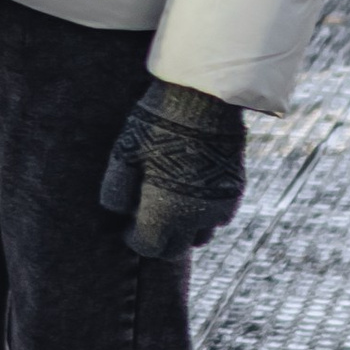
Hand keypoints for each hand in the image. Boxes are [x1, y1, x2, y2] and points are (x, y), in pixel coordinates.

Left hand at [99, 78, 246, 260]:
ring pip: (200, 237)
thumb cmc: (155, 125)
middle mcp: (194, 219)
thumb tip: (117, 213)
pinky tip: (194, 192)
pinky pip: (220, 218)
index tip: (128, 224)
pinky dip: (206, 214)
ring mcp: (218, 207)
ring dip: (184, 230)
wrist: (203, 99)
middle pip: (174, 250)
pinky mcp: (234, 191)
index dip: (134, 238)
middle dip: (159, 239)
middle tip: (148, 216)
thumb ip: (115, 191)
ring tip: (172, 205)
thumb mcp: (123, 154)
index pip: (147, 248)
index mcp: (163, 214)